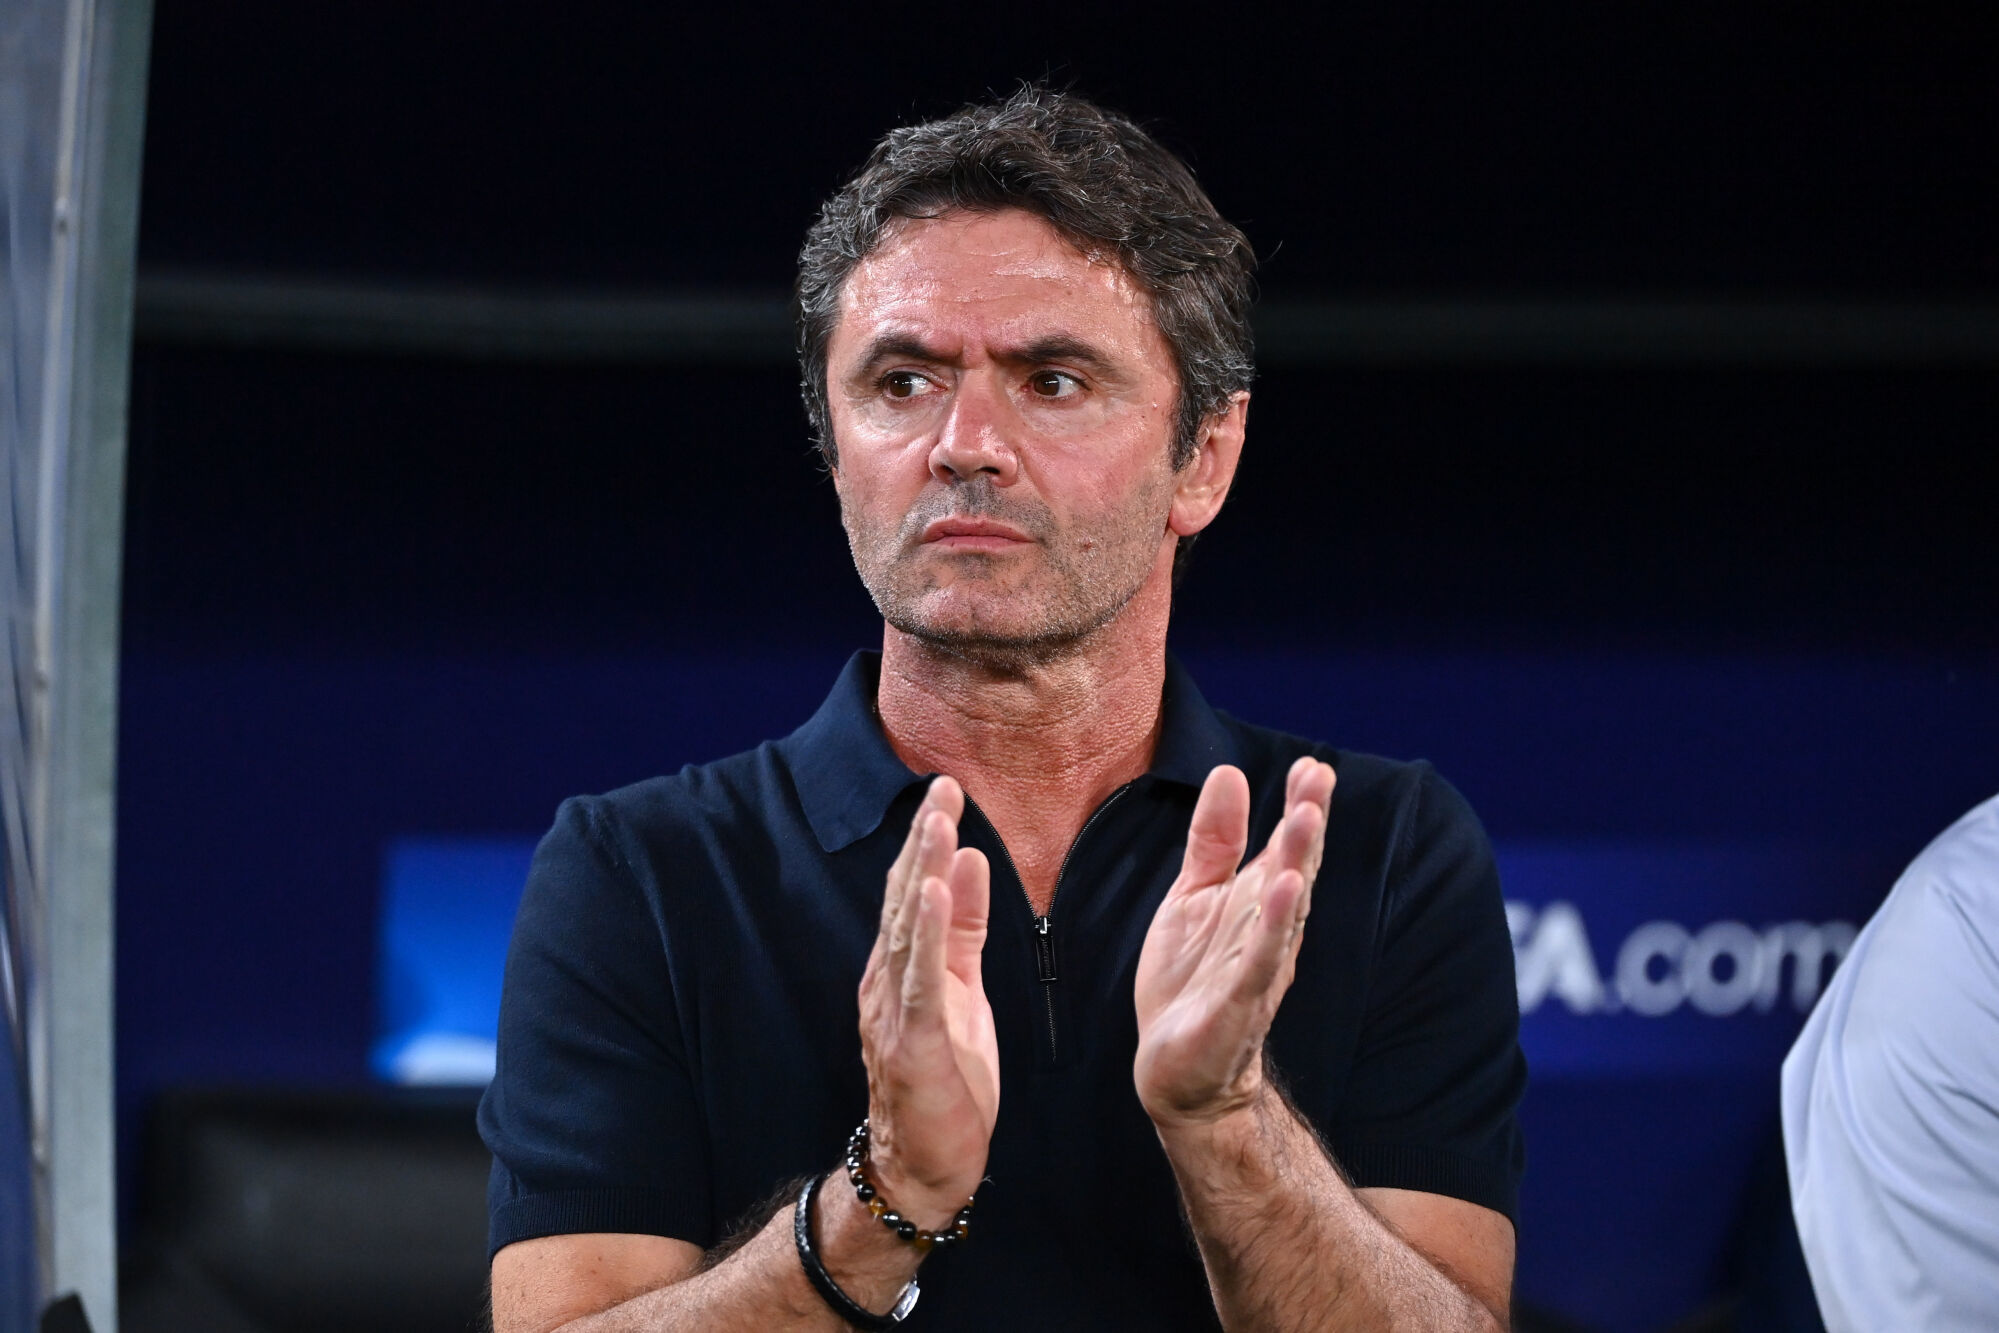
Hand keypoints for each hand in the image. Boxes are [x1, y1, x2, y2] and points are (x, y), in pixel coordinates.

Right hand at [856, 776, 998, 1227]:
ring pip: (909, 931)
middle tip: (942, 785)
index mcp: (901, 968)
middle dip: (923, 840)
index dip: (926, 839)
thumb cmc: (946, 1080)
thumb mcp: (962, 992)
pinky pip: (919, 981)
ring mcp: (894, 1011)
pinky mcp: (912, 1043)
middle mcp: (888, 981)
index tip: (944, 789)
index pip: (912, 890)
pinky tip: (931, 895)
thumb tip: (970, 861)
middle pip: (904, 899)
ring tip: (937, 823)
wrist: (924, 1167)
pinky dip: (925, 935)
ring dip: (922, 872)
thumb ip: (964, 930)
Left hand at [1133, 757, 1335, 1126]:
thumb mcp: (1192, 897)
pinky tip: (1284, 889)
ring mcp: (1255, 968)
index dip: (1299, 807)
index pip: (1284, 848)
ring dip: (1297, 864)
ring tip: (1307, 818)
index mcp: (1256, 904)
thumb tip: (1229, 773)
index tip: (1312, 765)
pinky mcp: (1236, 1004)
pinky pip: (1259, 961)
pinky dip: (1272, 925)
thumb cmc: (1189, 981)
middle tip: (1319, 778)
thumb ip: (1213, 840)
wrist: (1176, 1072)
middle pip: (1293, 871)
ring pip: (1283, 911)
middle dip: (1306, 825)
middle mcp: (1266, 932)